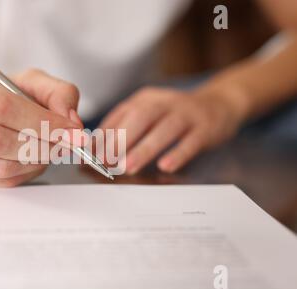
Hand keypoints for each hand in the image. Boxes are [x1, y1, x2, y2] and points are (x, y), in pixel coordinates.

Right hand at [0, 65, 82, 186]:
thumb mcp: (32, 80)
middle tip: (65, 143)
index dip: (41, 121)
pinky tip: (34, 158)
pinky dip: (26, 172)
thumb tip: (70, 121)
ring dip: (35, 161)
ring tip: (51, 148)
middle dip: (40, 145)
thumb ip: (58, 93)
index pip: (1, 106)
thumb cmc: (2, 92)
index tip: (70, 129)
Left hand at [99, 87, 245, 173]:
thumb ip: (124, 127)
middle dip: (121, 140)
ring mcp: (187, 113)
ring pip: (164, 129)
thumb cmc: (175, 115)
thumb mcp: (149, 114)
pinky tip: (165, 166)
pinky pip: (191, 141)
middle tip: (107, 161)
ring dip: (144, 149)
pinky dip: (178, 154)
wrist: (219, 103)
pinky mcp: (206, 127)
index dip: (105, 134)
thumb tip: (96, 148)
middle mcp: (165, 102)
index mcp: (146, 99)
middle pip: (141, 117)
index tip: (92, 154)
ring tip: (128, 166)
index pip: (121, 115)